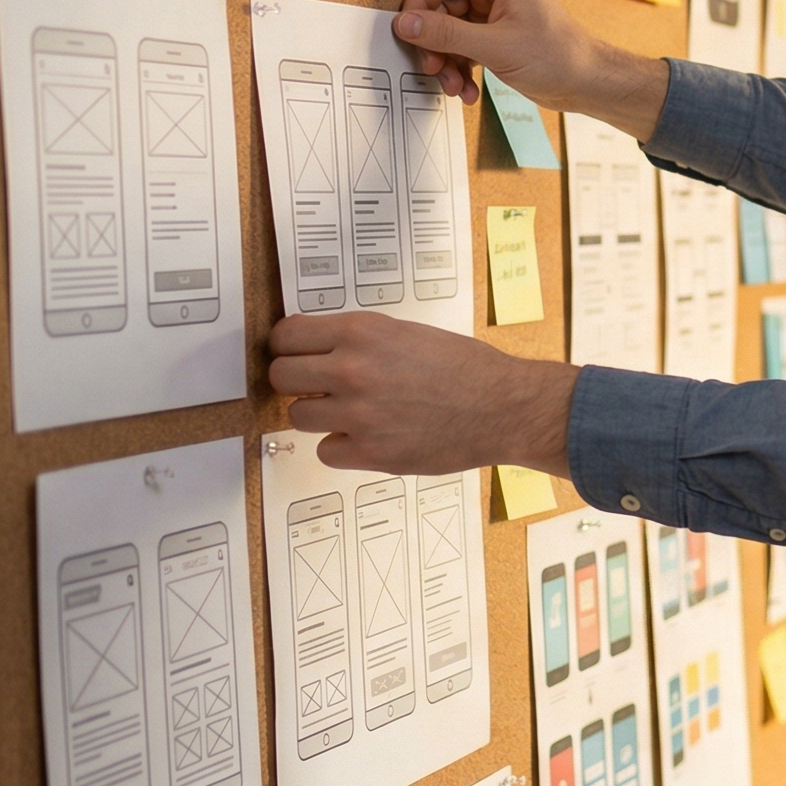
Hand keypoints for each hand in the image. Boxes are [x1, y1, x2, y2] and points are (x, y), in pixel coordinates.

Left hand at [267, 312, 579, 477]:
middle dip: (297, 383)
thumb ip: (359, 340)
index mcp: (361, 332)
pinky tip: (369, 437)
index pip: (285, 337)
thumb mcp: (408, 332)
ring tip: (352, 413)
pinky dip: (343, 447)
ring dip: (319, 416)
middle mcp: (352, 370)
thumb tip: (317, 350)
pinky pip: (325, 452)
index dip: (288, 348)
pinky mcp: (371, 453)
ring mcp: (358, 414)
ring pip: (298, 417)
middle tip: (318, 387)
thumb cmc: (466, 367)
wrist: (505, 407)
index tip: (296, 355)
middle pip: (280, 377)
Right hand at [392, 0, 668, 136]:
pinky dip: (461, 70)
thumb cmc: (559, 58)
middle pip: (441, 8)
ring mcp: (495, 15)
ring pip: (450, 33)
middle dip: (435, 43)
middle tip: (433, 68)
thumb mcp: (496, 47)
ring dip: (447, 62)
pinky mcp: (496, 38)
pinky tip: (468, 91)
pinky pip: (464, 49)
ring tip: (455, 87)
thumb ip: (447, 34)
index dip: (420, 5)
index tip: (409, 34)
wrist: (589, 85)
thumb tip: (406, 24)